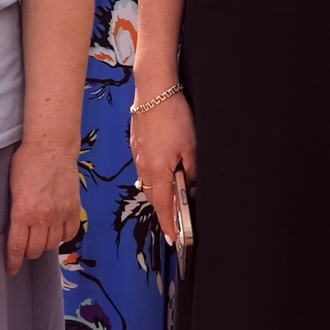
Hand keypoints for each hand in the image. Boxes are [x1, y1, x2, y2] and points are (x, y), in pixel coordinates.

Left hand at [6, 140, 77, 275]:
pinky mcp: (74, 207)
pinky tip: (56, 232)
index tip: (11, 270)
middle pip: (35, 249)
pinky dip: (62, 236)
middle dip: (28, 253)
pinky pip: (70, 233)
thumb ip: (15, 212)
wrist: (51, 146)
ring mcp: (60, 213)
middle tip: (25, 250)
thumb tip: (15, 230)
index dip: (13, 262)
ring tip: (41, 239)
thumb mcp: (12, 189)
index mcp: (22, 212)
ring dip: (45, 245)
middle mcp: (42, 216)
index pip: (17, 247)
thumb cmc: (26, 163)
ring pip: (53, 244)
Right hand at [130, 87, 197, 244]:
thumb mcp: (191, 146)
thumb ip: (192, 170)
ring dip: (160, 192)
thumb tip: (192, 185)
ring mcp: (138, 156)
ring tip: (173, 196)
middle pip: (153, 196)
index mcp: (157, 170)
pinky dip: (155, 176)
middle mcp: (144, 167)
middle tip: (177, 220)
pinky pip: (145, 168)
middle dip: (164, 210)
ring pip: (149, 183)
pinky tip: (165, 170)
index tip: (174, 238)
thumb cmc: (173, 115)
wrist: (153, 90)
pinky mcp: (137, 145)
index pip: (163, 206)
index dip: (169, 224)